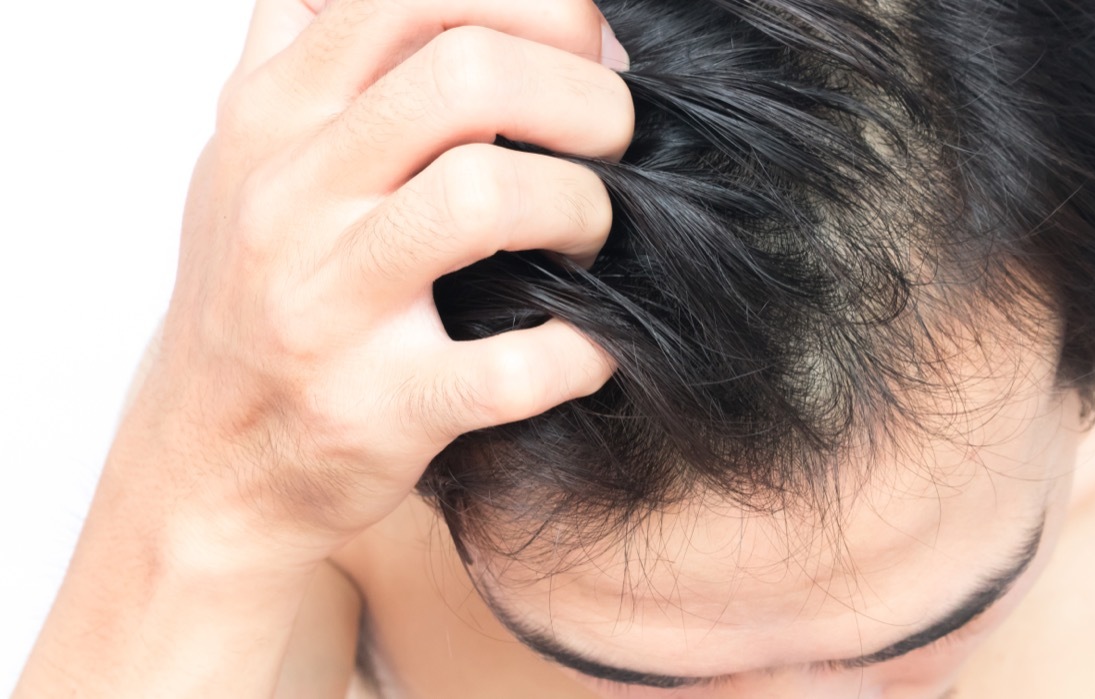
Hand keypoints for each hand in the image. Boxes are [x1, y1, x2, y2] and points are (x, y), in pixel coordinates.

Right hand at [119, 0, 633, 570]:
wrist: (210, 463)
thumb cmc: (254, 300)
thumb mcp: (250, 157)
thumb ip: (308, 56)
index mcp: (274, 120)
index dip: (527, 8)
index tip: (577, 50)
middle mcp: (292, 198)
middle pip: (466, 77)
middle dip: (581, 99)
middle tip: (613, 141)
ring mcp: (328, 307)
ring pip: (487, 198)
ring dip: (583, 211)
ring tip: (587, 237)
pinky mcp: (379, 409)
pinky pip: (515, 366)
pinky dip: (583, 350)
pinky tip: (590, 344)